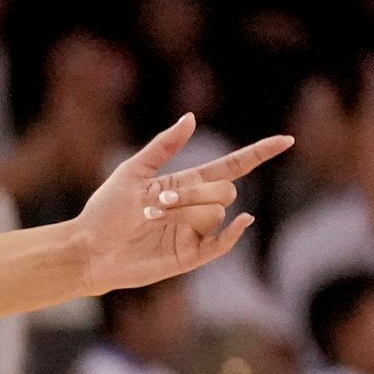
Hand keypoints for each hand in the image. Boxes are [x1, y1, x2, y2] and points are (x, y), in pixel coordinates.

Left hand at [72, 118, 285, 293]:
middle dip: (194, 193)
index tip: (285, 140)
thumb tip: (191, 117)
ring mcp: (195, 233)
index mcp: (185, 183)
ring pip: (216, 214)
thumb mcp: (132, 171)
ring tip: (151, 220)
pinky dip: (232, 233)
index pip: (232, 167)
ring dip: (185, 212)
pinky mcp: (189, 256)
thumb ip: (164, 146)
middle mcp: (196, 207)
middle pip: (224, 191)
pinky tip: (240, 222)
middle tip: (155, 205)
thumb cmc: (105, 210)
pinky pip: (221, 243)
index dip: (258, 153)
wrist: (88, 249)